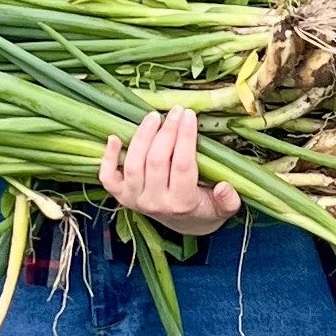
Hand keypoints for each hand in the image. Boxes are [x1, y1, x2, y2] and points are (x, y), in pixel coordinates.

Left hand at [101, 108, 243, 237]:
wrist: (184, 224)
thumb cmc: (206, 209)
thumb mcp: (224, 209)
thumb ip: (229, 200)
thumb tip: (224, 187)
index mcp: (182, 204)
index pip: (182, 165)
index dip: (185, 137)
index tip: (190, 115)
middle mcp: (154, 203)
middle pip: (156, 161)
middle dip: (166, 131)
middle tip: (176, 111)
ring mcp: (134, 200)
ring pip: (132, 164)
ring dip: (142, 136)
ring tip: (154, 116)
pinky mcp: (120, 196)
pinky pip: (107, 176)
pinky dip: (108, 156)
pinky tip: (114, 137)